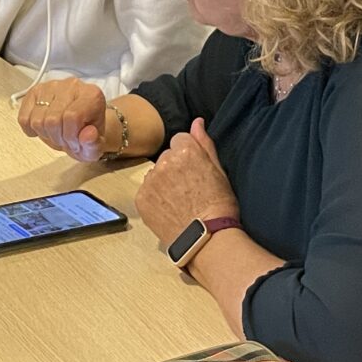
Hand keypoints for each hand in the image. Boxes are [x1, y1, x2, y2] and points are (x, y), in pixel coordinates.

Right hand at [18, 78, 107, 161]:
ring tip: (55, 133)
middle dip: (57, 137)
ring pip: (37, 120)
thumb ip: (94, 144)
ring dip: (44, 134)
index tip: (74, 143)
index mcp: (91, 95)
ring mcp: (51, 86)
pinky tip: (42, 128)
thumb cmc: (86, 134)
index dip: (70, 137)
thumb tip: (88, 134)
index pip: (72, 117)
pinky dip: (30, 128)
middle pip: (52, 120)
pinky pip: (24, 117)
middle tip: (64, 139)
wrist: (79, 125)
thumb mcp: (95, 147)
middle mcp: (72, 85)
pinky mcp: (35, 91)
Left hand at [135, 118, 239, 246]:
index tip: (196, 170)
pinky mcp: (141, 198)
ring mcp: (150, 180)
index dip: (189, 155)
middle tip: (189, 187)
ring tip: (180, 200)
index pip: (180, 140)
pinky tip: (169, 208)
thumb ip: (204, 143)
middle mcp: (164, 162)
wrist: (208, 239)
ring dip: (164, 181)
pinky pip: (147, 190)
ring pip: (155, 173)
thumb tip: (197, 121)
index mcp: (186, 151)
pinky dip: (155, 197)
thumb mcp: (219, 171)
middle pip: (167, 156)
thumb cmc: (219, 205)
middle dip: (175, 167)